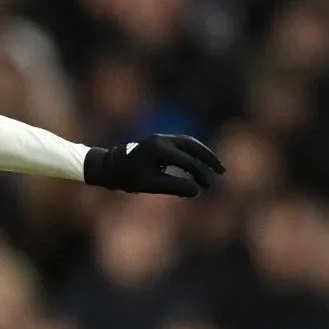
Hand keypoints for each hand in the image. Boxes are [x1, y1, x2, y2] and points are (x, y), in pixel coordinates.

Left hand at [83, 134, 224, 197]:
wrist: (107, 166)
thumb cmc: (125, 178)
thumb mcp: (149, 185)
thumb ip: (173, 186)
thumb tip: (196, 190)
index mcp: (159, 149)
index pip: (186, 161)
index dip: (199, 174)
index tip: (207, 186)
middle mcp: (161, 139)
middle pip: (193, 145)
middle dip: (208, 158)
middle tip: (221, 171)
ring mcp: (160, 138)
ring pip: (189, 142)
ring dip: (203, 153)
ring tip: (215, 166)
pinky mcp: (159, 140)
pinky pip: (182, 143)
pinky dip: (193, 152)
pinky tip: (199, 162)